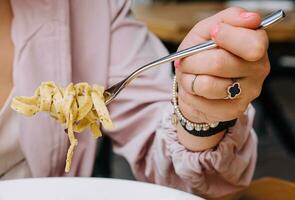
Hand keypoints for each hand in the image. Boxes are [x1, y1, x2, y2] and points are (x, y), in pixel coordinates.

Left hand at [174, 7, 269, 150]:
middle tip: (187, 60)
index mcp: (256, 45)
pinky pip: (201, 102)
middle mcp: (258, 70)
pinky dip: (189, 94)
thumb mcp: (207, 30)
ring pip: (207, 85)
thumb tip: (251, 19)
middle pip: (219, 63)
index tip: (213, 33)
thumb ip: (228, 19)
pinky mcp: (233, 110)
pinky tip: (195, 90)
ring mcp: (247, 92)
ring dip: (188, 79)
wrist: (195, 81)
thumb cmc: (202, 54)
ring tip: (191, 76)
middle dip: (192, 61)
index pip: (251, 44)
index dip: (226, 37)